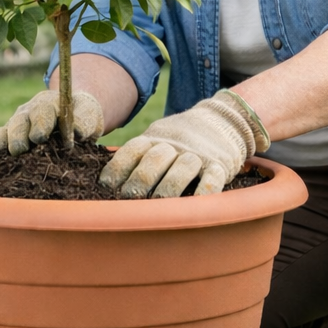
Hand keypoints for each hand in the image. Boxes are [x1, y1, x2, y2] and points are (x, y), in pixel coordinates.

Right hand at [0, 90, 104, 157]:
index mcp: (48, 104)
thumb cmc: (82, 116)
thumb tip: (77, 133)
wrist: (71, 113)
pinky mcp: (7, 138)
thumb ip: (84, 122)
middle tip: (20, 150)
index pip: (42, 112)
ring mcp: (15, 125)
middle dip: (18, 136)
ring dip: (0, 144)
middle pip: (18, 123)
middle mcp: (27, 113)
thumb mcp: (88, 116)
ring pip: (3, 133)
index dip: (39, 124)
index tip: (40, 136)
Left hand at [99, 89, 269, 197]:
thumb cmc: (178, 141)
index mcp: (154, 138)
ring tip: (156, 206)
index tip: (107, 187)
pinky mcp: (220, 164)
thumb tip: (104, 184)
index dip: (118, 168)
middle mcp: (174, 144)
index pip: (133, 150)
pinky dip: (204, 192)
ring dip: (167, 188)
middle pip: (154, 160)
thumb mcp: (156, 138)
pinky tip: (193, 207)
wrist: (223, 121)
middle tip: (128, 201)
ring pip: (182, 168)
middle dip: (139, 181)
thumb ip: (136, 156)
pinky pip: (212, 178)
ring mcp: (198, 154)